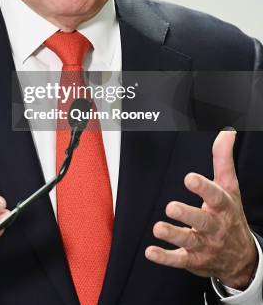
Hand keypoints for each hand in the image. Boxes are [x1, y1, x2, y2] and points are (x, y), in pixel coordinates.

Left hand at [145, 130, 256, 288]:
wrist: (241, 258)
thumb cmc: (230, 215)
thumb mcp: (229, 187)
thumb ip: (223, 159)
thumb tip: (227, 132)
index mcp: (223, 208)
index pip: (216, 197)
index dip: (203, 187)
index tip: (189, 178)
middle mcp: (215, 228)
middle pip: (202, 221)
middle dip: (187, 215)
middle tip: (170, 207)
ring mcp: (204, 245)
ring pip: (189, 241)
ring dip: (173, 235)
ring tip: (158, 228)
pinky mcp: (193, 260)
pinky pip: (179, 260)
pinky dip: (165, 257)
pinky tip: (150, 251)